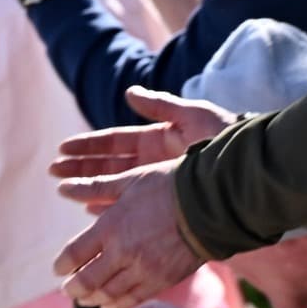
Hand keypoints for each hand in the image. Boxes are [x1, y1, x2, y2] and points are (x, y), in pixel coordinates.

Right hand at [50, 88, 235, 201]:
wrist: (253, 169)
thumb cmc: (227, 138)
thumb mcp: (194, 115)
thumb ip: (161, 105)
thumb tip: (129, 92)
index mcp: (157, 139)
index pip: (114, 142)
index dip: (88, 145)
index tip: (63, 148)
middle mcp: (153, 162)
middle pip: (108, 166)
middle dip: (80, 168)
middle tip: (53, 172)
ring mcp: (157, 183)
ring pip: (115, 187)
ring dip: (89, 190)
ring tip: (65, 193)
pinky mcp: (164, 202)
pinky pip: (132, 207)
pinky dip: (112, 210)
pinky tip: (93, 215)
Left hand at [53, 160, 206, 307]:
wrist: (213, 203)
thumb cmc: (169, 186)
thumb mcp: (129, 181)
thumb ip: (95, 188)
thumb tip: (63, 187)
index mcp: (111, 227)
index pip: (73, 256)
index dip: (62, 266)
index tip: (59, 269)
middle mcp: (124, 253)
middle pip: (87, 282)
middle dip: (73, 289)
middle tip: (68, 290)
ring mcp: (144, 270)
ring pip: (109, 295)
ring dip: (93, 299)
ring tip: (87, 298)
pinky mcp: (163, 280)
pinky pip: (134, 299)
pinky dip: (118, 304)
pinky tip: (111, 303)